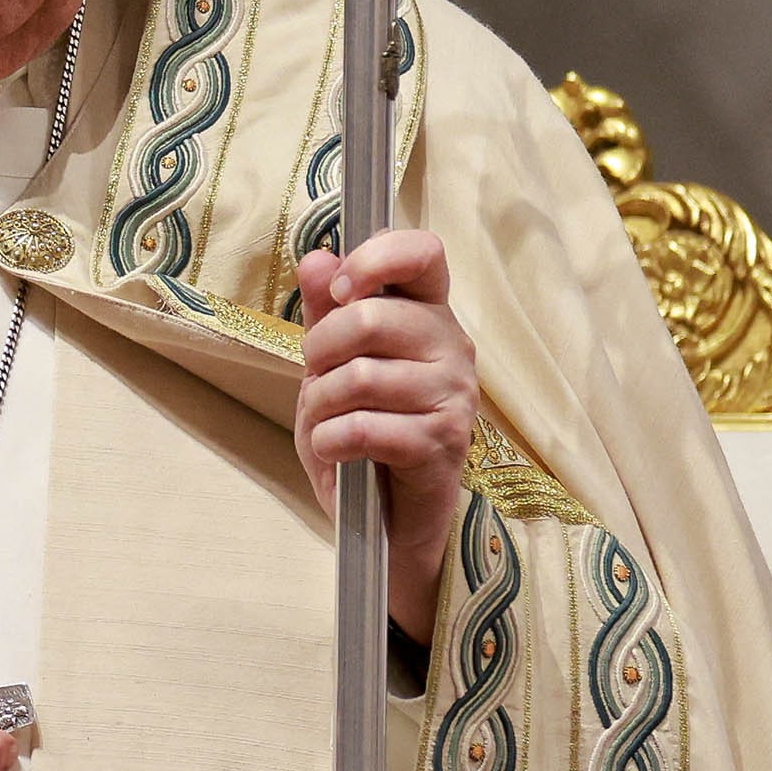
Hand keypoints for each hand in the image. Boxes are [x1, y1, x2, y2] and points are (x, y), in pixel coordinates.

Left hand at [294, 228, 479, 647]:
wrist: (384, 517)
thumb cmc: (362, 430)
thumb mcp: (331, 365)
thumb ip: (326, 310)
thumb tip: (317, 258)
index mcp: (429, 315)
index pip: (424, 253)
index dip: (375, 258)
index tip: (341, 289)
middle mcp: (453, 347)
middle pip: (369, 317)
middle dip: (319, 351)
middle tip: (318, 378)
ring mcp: (454, 395)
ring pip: (359, 376)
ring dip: (320, 404)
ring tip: (327, 422)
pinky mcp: (443, 442)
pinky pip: (365, 426)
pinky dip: (331, 441)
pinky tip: (336, 450)